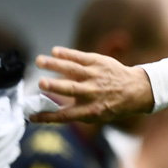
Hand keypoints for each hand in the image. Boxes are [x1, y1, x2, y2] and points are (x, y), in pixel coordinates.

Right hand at [31, 47, 154, 123]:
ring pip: (73, 69)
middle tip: (40, 83)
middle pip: (71, 89)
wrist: (136, 90)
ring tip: (39, 61)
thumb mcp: (98, 115)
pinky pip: (81, 56)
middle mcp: (93, 93)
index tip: (31, 115)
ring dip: (55, 64)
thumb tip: (48, 113)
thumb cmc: (112, 104)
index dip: (47, 117)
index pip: (66, 115)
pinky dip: (67, 53)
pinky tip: (55, 51)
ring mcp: (96, 76)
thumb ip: (76, 113)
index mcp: (92, 110)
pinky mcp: (99, 62)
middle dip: (55, 86)